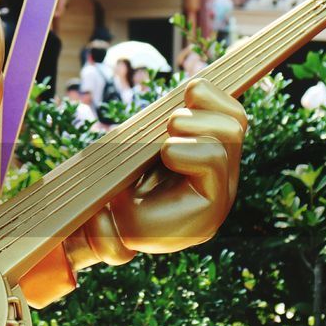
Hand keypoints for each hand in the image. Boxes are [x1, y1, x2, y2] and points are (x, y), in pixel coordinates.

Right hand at [87, 79, 246, 260]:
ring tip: (179, 106)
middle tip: (170, 125)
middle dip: (197, 123)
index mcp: (203, 214)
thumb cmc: (122, 221)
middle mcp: (222, 188)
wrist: (139, 217)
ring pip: (235, 120)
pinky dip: (213, 95)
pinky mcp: (218, 144)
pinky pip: (230, 111)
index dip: (188, 150)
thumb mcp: (109, 231)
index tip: (164, 152)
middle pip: (230, 136)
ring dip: (206, 104)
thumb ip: (103, 232)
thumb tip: (90, 222)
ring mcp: (225, 164)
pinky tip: (191, 93)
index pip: (212, 164)